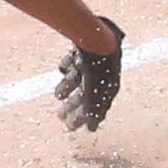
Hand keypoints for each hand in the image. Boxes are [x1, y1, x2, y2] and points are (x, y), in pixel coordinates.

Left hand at [54, 16, 123, 130]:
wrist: (96, 38)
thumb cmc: (98, 68)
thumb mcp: (95, 95)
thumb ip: (93, 112)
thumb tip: (93, 128)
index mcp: (109, 86)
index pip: (97, 107)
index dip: (85, 117)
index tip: (73, 127)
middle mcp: (104, 73)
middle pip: (86, 94)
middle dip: (73, 106)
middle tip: (60, 117)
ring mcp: (94, 60)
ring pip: (79, 77)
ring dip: (68, 87)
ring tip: (58, 95)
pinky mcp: (85, 46)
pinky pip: (74, 59)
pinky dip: (68, 66)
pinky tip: (62, 69)